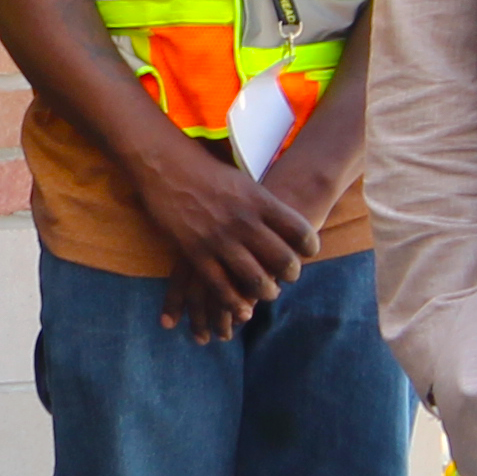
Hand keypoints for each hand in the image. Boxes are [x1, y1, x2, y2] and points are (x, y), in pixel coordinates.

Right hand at [128, 138, 315, 344]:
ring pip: (256, 279)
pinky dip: (235, 303)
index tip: (309, 252)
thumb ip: (263, 203)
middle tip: (291, 275)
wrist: (166, 166)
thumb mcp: (244, 181)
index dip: (310, 246)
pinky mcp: (196, 253)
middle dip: (292, 273)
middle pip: (283, 260)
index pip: (299, 231)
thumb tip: (284, 220)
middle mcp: (244, 221)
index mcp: (260, 201)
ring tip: (269, 292)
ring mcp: (220, 239)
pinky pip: (221, 287)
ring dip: (267, 291)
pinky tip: (243, 309)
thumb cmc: (207, 171)